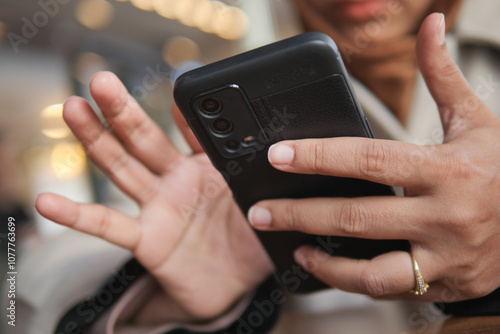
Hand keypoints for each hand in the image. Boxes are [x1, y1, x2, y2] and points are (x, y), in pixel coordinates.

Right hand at [35, 72, 272, 322]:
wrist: (240, 283)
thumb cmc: (252, 237)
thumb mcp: (260, 199)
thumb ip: (256, 170)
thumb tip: (267, 140)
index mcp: (206, 168)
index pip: (193, 132)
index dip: (185, 111)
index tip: (181, 85)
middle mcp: (176, 182)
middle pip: (144, 140)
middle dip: (123, 111)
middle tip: (103, 80)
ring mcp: (158, 209)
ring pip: (123, 169)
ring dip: (97, 140)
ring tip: (74, 108)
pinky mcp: (146, 240)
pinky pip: (109, 226)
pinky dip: (78, 216)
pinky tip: (50, 202)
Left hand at [247, 13, 499, 301]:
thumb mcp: (476, 121)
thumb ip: (444, 75)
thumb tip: (430, 27)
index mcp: (448, 170)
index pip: (369, 160)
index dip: (319, 157)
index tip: (279, 155)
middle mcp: (445, 216)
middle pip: (356, 216)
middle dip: (300, 214)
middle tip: (261, 210)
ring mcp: (443, 257)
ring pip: (369, 267)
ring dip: (321, 259)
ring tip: (288, 242)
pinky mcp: (441, 283)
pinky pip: (386, 288)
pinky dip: (348, 279)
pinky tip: (323, 263)